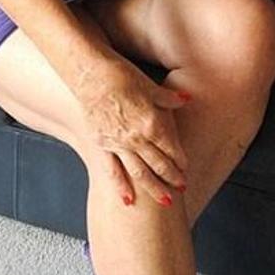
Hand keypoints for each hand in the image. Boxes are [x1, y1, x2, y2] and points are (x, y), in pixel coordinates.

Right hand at [73, 55, 191, 207]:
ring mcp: (118, 144)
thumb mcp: (150, 86)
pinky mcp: (101, 145)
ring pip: (140, 173)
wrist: (89, 74)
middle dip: (172, 177)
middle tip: (182, 187)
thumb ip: (169, 98)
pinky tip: (128, 200)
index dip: (181, 160)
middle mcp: (137, 138)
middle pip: (159, 164)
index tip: (186, 168)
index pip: (172, 148)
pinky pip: (113, 171)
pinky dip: (121, 187)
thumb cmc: (120, 75)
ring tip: (165, 200)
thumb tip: (186, 99)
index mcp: (152, 123)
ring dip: (154, 188)